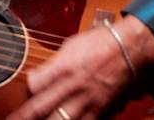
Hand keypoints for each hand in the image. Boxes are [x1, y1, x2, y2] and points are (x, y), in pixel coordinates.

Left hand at [7, 15, 153, 119]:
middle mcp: (72, 85)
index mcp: (63, 66)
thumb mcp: (71, 45)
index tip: (25, 92)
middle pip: (42, 106)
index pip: (36, 83)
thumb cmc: (99, 42)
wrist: (127, 48)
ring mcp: (86, 100)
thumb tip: (42, 77)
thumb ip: (55, 64)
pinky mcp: (100, 110)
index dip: (27, 89)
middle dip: (25, 116)